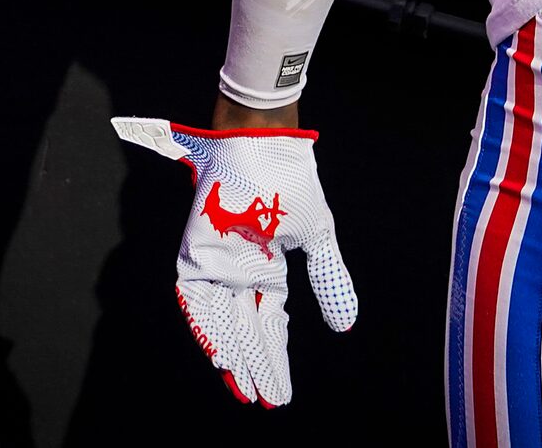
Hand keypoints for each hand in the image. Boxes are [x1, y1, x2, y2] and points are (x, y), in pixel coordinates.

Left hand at [113, 116, 356, 406]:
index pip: (269, 325)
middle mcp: (239, 274)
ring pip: (221, 322)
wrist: (264, 141)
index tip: (280, 393)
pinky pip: (195, 298)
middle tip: (264, 401)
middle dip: (255, 367)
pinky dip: (206, 324)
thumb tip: (346, 327)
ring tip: (244, 386)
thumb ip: (329, 281)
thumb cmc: (291, 182)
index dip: (274, 358)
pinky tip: (220, 350)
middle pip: (247, 332)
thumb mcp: (318, 237)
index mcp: (267, 271)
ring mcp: (217, 264)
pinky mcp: (197, 251)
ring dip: (232, 354)